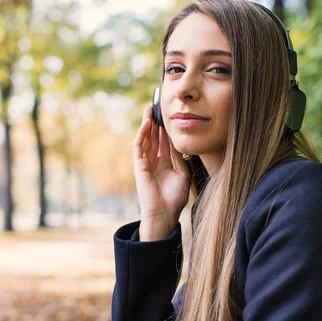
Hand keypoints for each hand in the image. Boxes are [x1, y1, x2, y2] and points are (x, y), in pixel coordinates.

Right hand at [133, 104, 190, 240]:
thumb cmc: (174, 198)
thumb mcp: (183, 174)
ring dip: (146, 125)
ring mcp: (145, 163)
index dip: (165, 130)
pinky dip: (142, 135)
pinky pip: (139, 147)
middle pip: (153, 138)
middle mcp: (153, 162)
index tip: (169, 117)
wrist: (165, 213)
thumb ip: (181, 159)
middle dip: (154, 123)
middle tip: (157, 107)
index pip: (163, 143)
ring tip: (150, 110)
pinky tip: (147, 124)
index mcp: (164, 164)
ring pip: (145, 140)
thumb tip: (179, 144)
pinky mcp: (139, 166)